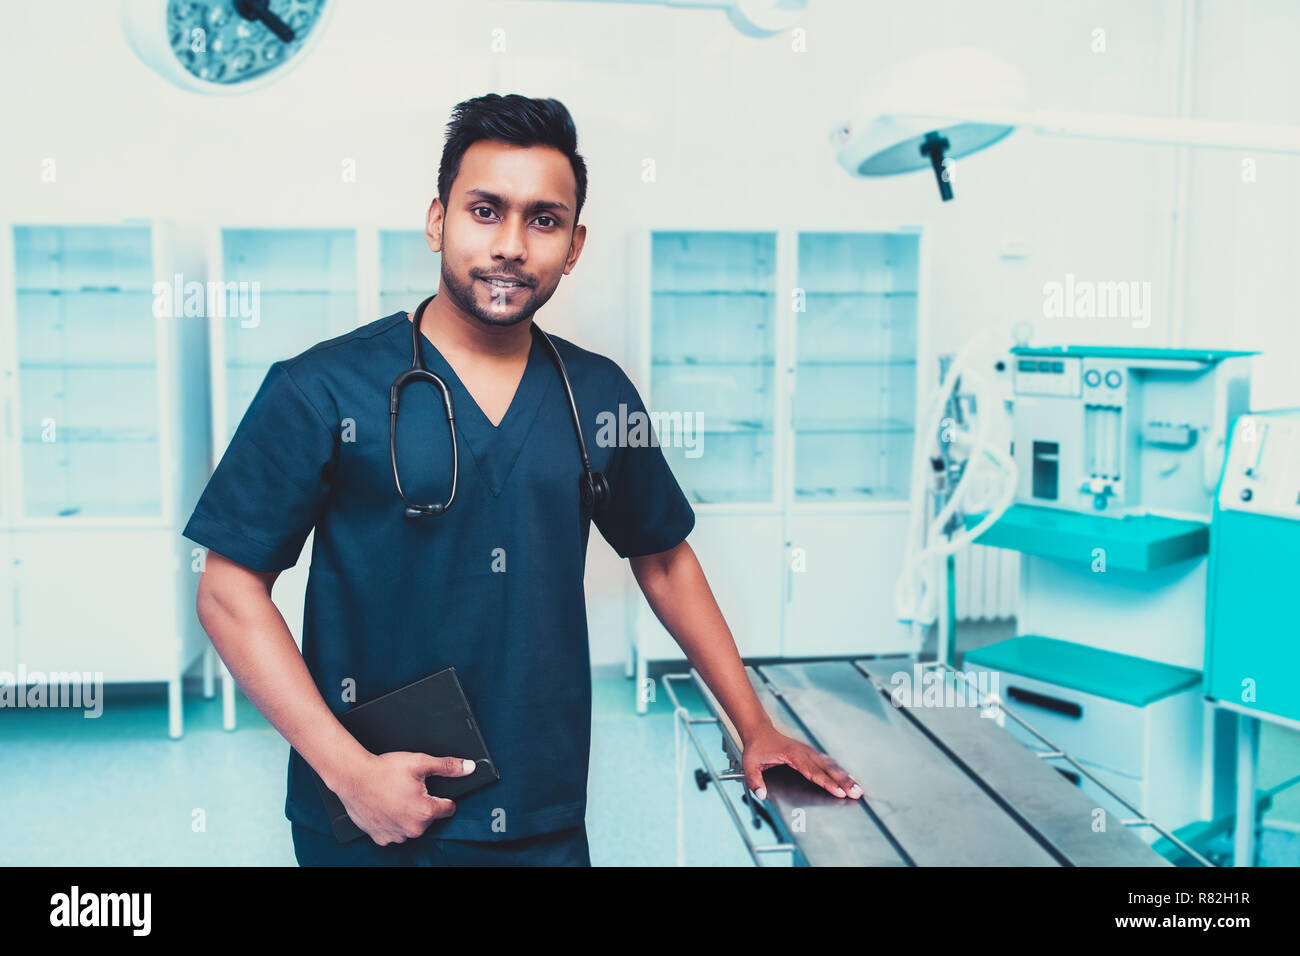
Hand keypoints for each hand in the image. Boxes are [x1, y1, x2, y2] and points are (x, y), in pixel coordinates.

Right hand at [334, 751, 475, 845]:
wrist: (353, 777)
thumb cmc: (384, 770)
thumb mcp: (420, 762)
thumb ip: (447, 766)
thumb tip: (469, 767)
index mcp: (426, 811)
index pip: (449, 808)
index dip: (442, 797)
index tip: (431, 790)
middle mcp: (413, 829)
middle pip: (429, 818)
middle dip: (423, 805)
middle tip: (409, 789)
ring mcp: (396, 835)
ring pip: (412, 826)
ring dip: (408, 815)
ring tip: (395, 797)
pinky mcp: (381, 838)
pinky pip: (395, 832)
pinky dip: (393, 822)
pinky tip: (386, 807)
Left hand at [741, 724, 862, 801]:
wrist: (760, 730)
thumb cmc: (757, 747)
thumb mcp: (749, 764)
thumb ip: (754, 780)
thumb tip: (761, 795)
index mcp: (792, 754)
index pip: (813, 771)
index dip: (827, 782)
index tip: (838, 791)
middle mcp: (804, 752)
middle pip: (828, 768)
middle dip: (843, 781)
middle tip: (856, 793)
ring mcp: (809, 752)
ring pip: (831, 765)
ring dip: (845, 777)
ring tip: (857, 789)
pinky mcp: (810, 753)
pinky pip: (828, 762)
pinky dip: (840, 771)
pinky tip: (848, 779)